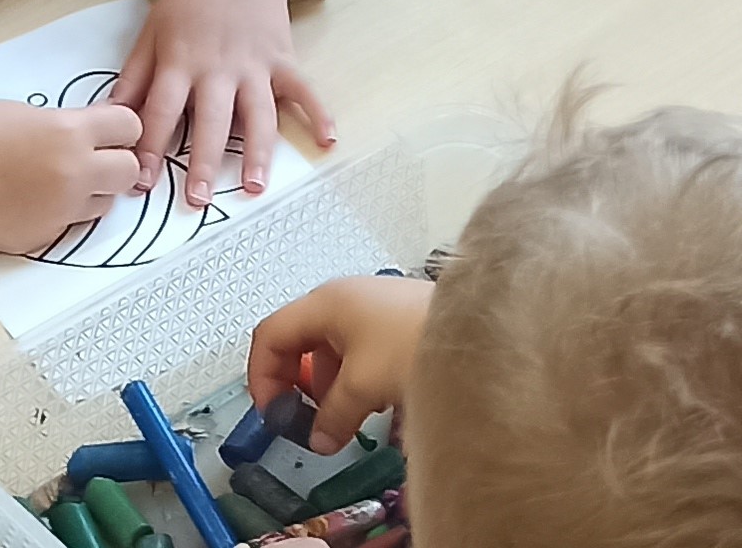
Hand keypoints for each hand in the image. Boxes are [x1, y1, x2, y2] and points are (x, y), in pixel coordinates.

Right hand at [0, 100, 146, 253]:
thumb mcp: (22, 113)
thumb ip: (65, 126)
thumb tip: (89, 136)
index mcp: (68, 134)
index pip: (129, 127)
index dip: (118, 127)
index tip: (107, 129)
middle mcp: (72, 176)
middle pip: (127, 171)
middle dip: (114, 162)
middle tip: (90, 156)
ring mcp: (58, 213)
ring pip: (103, 205)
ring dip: (90, 192)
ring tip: (52, 179)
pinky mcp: (41, 239)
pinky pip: (68, 225)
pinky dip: (58, 214)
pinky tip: (25, 200)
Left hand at [115, 0, 331, 201]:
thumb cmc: (188, 0)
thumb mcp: (151, 31)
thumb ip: (134, 76)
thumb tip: (110, 115)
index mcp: (179, 61)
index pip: (161, 111)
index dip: (151, 148)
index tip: (142, 184)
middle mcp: (217, 68)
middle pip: (210, 121)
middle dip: (203, 162)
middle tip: (198, 200)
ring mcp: (254, 65)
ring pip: (257, 114)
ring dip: (256, 152)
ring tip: (252, 187)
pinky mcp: (283, 59)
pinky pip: (303, 90)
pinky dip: (319, 113)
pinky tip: (328, 141)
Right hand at [247, 275, 432, 452]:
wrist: (479, 333)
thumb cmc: (414, 342)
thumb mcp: (363, 384)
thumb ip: (333, 415)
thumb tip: (319, 440)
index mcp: (325, 303)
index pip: (271, 335)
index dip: (262, 376)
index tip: (271, 413)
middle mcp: (344, 300)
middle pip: (299, 343)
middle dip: (297, 386)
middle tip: (304, 421)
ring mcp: (371, 311)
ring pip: (330, 352)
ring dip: (328, 389)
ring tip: (343, 421)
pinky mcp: (395, 325)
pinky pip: (358, 354)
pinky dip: (354, 383)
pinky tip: (372, 407)